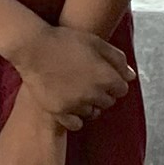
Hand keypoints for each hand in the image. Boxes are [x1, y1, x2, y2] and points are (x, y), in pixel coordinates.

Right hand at [6, 18, 133, 132]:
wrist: (32, 47)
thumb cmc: (64, 40)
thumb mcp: (96, 42)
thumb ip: (117, 59)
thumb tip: (130, 76)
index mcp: (105, 76)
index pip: (122, 89)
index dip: (114, 81)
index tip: (103, 75)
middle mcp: (93, 94)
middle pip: (108, 102)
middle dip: (103, 93)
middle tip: (88, 80)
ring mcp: (75, 104)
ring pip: (92, 113)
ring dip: (89, 104)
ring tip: (76, 90)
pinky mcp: (59, 111)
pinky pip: (75, 124)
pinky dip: (75, 117)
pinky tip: (70, 104)